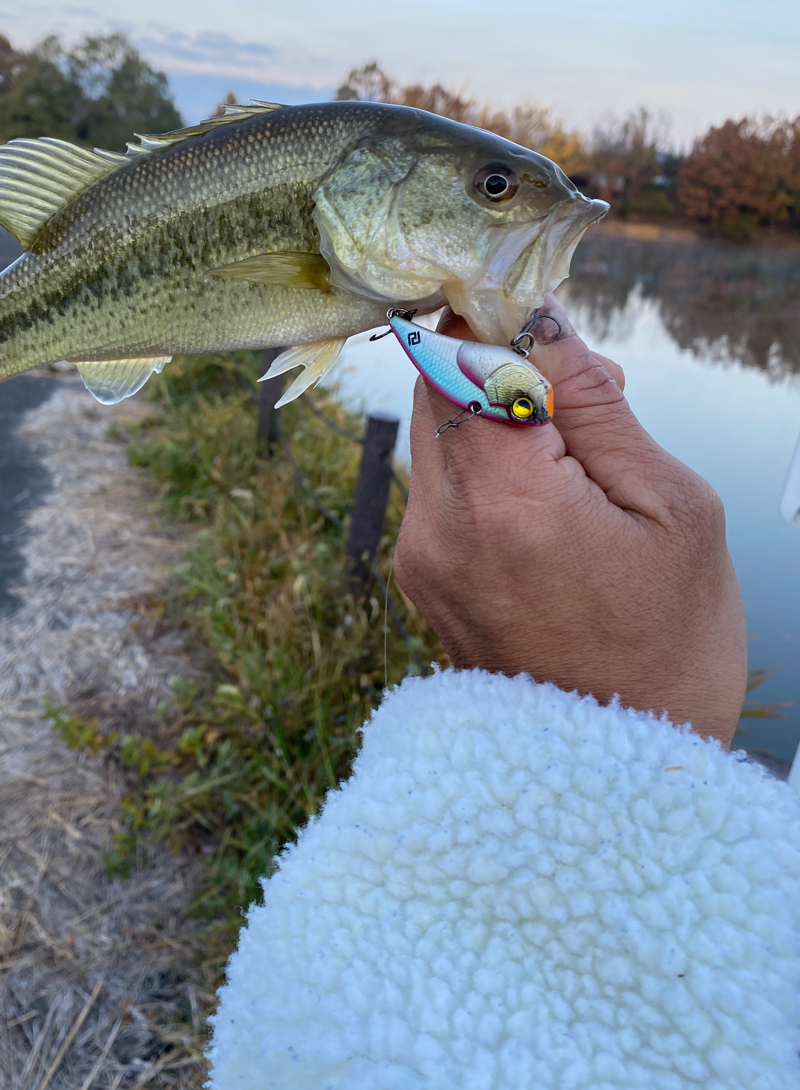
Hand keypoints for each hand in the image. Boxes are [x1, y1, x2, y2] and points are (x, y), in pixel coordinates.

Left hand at [394, 298, 746, 745]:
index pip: (459, 356)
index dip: (495, 317)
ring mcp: (418, 558)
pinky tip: (550, 500)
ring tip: (580, 458)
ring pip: (436, 435)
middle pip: (436, 388)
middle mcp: (438, 527)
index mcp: (505, 504)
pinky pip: (441, 489)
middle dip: (501, 365)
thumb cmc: (668, 647)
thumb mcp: (671, 510)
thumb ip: (596, 409)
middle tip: (585, 391)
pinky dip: (485, 467)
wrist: (615, 776)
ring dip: (494, 415)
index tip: (539, 313)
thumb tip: (544, 326)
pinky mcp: (420, 579)